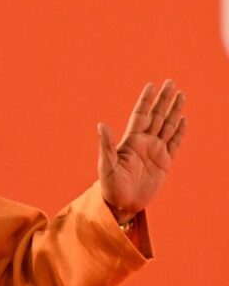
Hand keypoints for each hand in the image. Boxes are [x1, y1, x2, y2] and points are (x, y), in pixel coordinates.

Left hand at [97, 80, 185, 222]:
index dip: (145, 101)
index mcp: (130, 141)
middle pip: (157, 116)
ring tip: (181, 95)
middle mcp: (144, 143)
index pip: (140, 115)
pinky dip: (180, 131)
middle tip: (171, 82)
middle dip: (164, 99)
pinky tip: (184, 119)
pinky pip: (174, 143)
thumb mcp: (106, 165)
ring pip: (168, 126)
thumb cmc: (110, 185)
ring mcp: (155, 151)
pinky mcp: (164, 163)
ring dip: (174, 110)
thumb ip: (106, 145)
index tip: (151, 85)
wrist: (122, 204)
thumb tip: (101, 125)